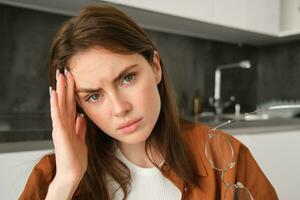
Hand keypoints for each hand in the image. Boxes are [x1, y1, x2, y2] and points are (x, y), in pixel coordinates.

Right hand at [49, 68, 86, 185]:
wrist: (72, 173)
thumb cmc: (76, 159)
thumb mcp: (81, 140)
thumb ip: (80, 128)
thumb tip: (81, 117)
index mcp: (70, 125)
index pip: (71, 104)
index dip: (72, 91)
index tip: (73, 78)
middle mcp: (63, 124)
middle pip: (65, 101)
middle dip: (65, 86)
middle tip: (65, 70)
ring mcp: (60, 127)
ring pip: (60, 104)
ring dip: (60, 90)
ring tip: (59, 76)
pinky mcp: (59, 132)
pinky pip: (57, 115)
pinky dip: (55, 104)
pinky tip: (54, 93)